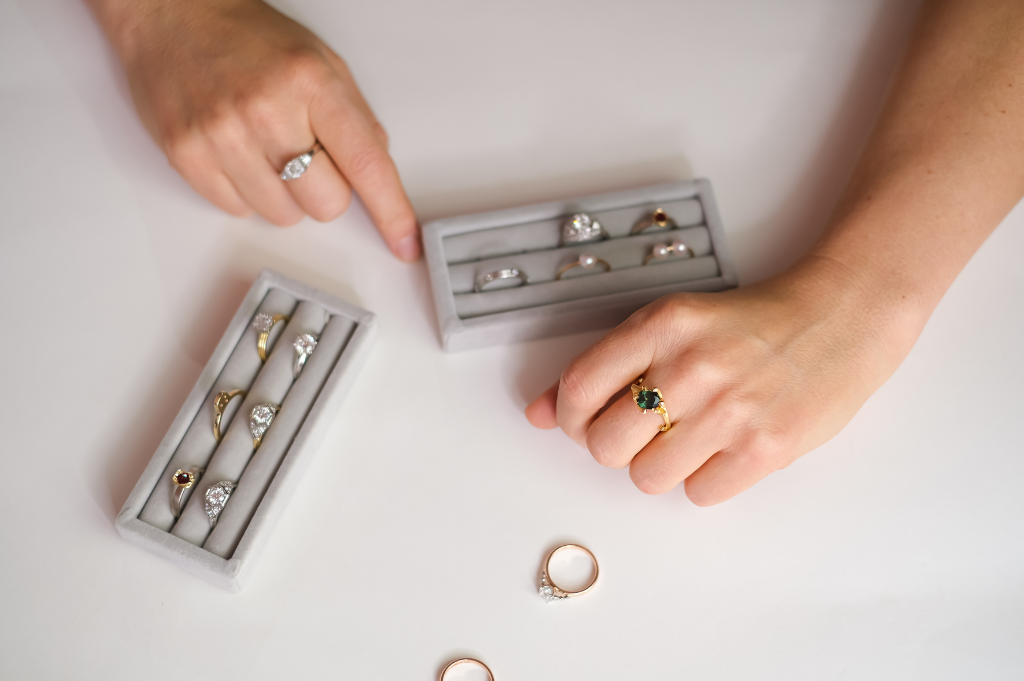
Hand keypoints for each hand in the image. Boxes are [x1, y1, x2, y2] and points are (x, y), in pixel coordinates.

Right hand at [94, 0, 418, 259]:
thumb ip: (354, 117)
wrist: (171, 14)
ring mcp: (223, 135)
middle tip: (306, 155)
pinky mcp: (187, 154)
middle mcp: (267, 110)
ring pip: (283, 216)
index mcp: (311, 83)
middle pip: (326, 205)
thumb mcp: (320, 61)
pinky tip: (238, 153)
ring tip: (265, 149)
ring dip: (283, 194)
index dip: (391, 211)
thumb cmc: (247, 37)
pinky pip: (237, 210)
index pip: (366, 164)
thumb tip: (376, 168)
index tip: (405, 242)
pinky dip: (245, 192)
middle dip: (325, 190)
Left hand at [525, 258, 921, 504]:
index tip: (582, 422)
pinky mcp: (766, 447)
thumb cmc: (752, 324)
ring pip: (646, 479)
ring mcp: (730, 409)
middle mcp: (690, 365)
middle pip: (604, 446)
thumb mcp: (673, 324)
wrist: (840, 317)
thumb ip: (605, 365)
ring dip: (659, 469)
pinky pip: (698, 495)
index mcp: (661, 325)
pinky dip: (704, 481)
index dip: (568, 418)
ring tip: (689, 440)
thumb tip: (536, 411)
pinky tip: (723, 451)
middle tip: (642, 433)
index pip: (577, 389)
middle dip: (614, 449)